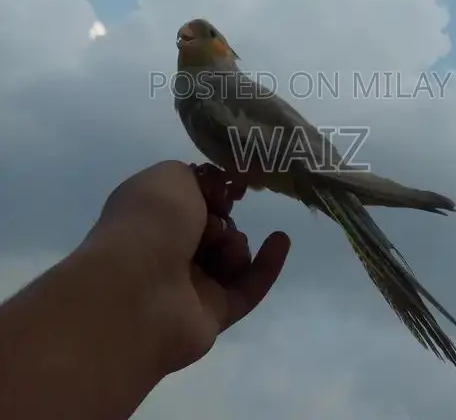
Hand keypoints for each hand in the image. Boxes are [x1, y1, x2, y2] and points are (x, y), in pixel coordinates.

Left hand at [89, 160, 289, 373]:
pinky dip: (267, 265)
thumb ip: (198, 177)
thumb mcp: (171, 177)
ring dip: (236, 243)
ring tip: (227, 245)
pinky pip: (248, 288)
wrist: (136, 293)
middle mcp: (165, 250)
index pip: (188, 201)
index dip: (211, 190)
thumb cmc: (148, 224)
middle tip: (218, 216)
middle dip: (223, 217)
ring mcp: (188, 286)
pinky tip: (281, 240)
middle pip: (212, 227)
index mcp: (148, 217)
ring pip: (230, 256)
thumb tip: (216, 192)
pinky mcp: (212, 315)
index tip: (230, 185)